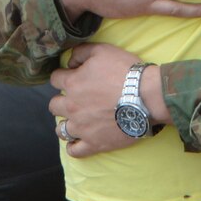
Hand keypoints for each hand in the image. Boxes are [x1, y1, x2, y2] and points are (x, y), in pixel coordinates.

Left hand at [50, 43, 142, 158]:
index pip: (54, 79)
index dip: (63, 77)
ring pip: (60, 130)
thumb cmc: (125, 71)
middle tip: (76, 100)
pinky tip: (78, 141)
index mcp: (72, 84)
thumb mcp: (103, 50)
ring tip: (77, 121)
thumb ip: (81, 52)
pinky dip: (73, 146)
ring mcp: (81, 127)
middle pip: (53, 106)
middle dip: (62, 101)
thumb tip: (69, 62)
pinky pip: (74, 150)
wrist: (146, 97)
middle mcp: (71, 107)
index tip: (72, 78)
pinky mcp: (94, 143)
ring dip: (66, 124)